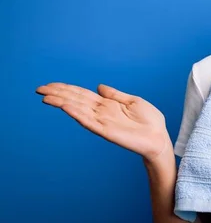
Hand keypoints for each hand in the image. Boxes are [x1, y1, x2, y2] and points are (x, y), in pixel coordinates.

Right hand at [36, 82, 170, 161]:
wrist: (159, 138)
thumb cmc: (149, 121)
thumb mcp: (133, 101)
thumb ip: (115, 94)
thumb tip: (99, 86)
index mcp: (107, 104)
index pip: (82, 94)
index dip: (66, 89)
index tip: (50, 85)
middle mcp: (101, 112)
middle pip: (75, 100)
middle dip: (58, 94)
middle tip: (39, 89)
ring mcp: (102, 121)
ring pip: (78, 109)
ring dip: (62, 102)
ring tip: (46, 96)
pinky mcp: (106, 131)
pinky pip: (89, 121)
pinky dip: (77, 113)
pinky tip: (66, 107)